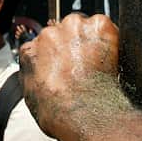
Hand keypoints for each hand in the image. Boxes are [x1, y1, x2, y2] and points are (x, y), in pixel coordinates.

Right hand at [18, 14, 118, 139]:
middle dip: (74, 44)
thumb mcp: (33, 98)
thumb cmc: (61, 113)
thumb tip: (39, 71)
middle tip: (85, 65)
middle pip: (64, 32)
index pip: (43, 45)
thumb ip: (33, 75)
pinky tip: (110, 59)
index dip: (57, 55)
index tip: (67, 64)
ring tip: (99, 64)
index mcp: (30, 51)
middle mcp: (49, 34)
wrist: (85, 114)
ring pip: (85, 28)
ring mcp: (74, 27)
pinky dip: (110, 40)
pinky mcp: (99, 26)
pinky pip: (105, 27)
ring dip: (91, 40)